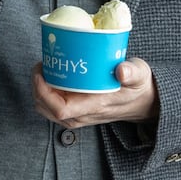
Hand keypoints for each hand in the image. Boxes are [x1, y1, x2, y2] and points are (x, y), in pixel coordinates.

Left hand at [32, 58, 158, 129]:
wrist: (143, 102)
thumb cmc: (139, 87)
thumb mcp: (140, 75)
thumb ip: (133, 72)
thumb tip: (122, 70)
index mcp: (95, 105)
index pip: (61, 109)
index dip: (44, 93)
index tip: (41, 73)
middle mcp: (84, 114)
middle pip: (48, 110)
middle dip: (37, 88)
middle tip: (41, 65)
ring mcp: (80, 114)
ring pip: (48, 110)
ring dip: (40, 91)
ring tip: (44, 69)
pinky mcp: (78, 111)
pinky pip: (54, 107)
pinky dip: (47, 93)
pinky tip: (52, 77)